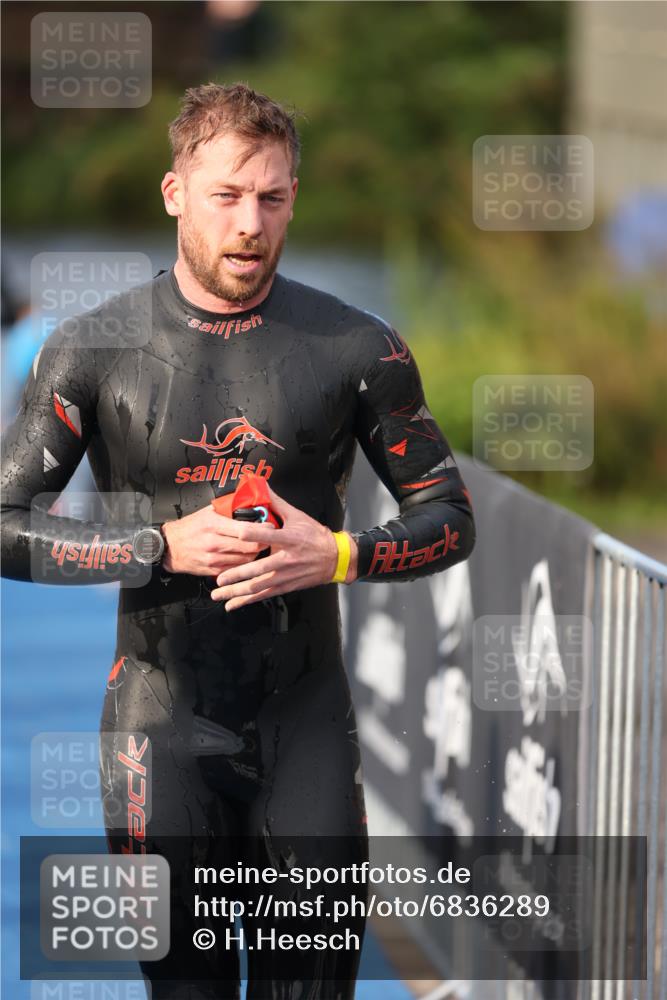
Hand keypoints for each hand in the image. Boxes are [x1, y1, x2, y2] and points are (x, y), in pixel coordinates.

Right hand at [161, 505, 264, 575]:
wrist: (170, 547)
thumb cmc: (189, 528)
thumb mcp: (208, 512)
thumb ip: (228, 508)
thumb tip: (249, 502)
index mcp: (214, 525)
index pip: (246, 529)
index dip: (263, 529)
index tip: (271, 526)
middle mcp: (214, 543)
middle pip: (250, 547)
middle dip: (264, 543)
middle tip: (269, 538)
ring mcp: (214, 559)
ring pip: (246, 560)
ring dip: (256, 554)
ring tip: (259, 547)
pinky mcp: (214, 571)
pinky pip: (237, 569)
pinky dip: (244, 564)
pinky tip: (246, 557)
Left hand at [211, 484, 358, 609]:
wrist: (335, 558)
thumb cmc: (315, 537)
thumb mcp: (297, 516)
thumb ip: (276, 503)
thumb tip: (261, 485)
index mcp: (289, 539)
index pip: (270, 536)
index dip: (254, 534)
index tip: (238, 534)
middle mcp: (286, 559)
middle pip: (259, 569)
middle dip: (237, 575)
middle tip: (219, 579)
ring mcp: (286, 575)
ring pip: (259, 586)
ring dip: (237, 592)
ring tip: (219, 594)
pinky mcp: (286, 585)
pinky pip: (264, 595)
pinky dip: (247, 601)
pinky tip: (233, 604)